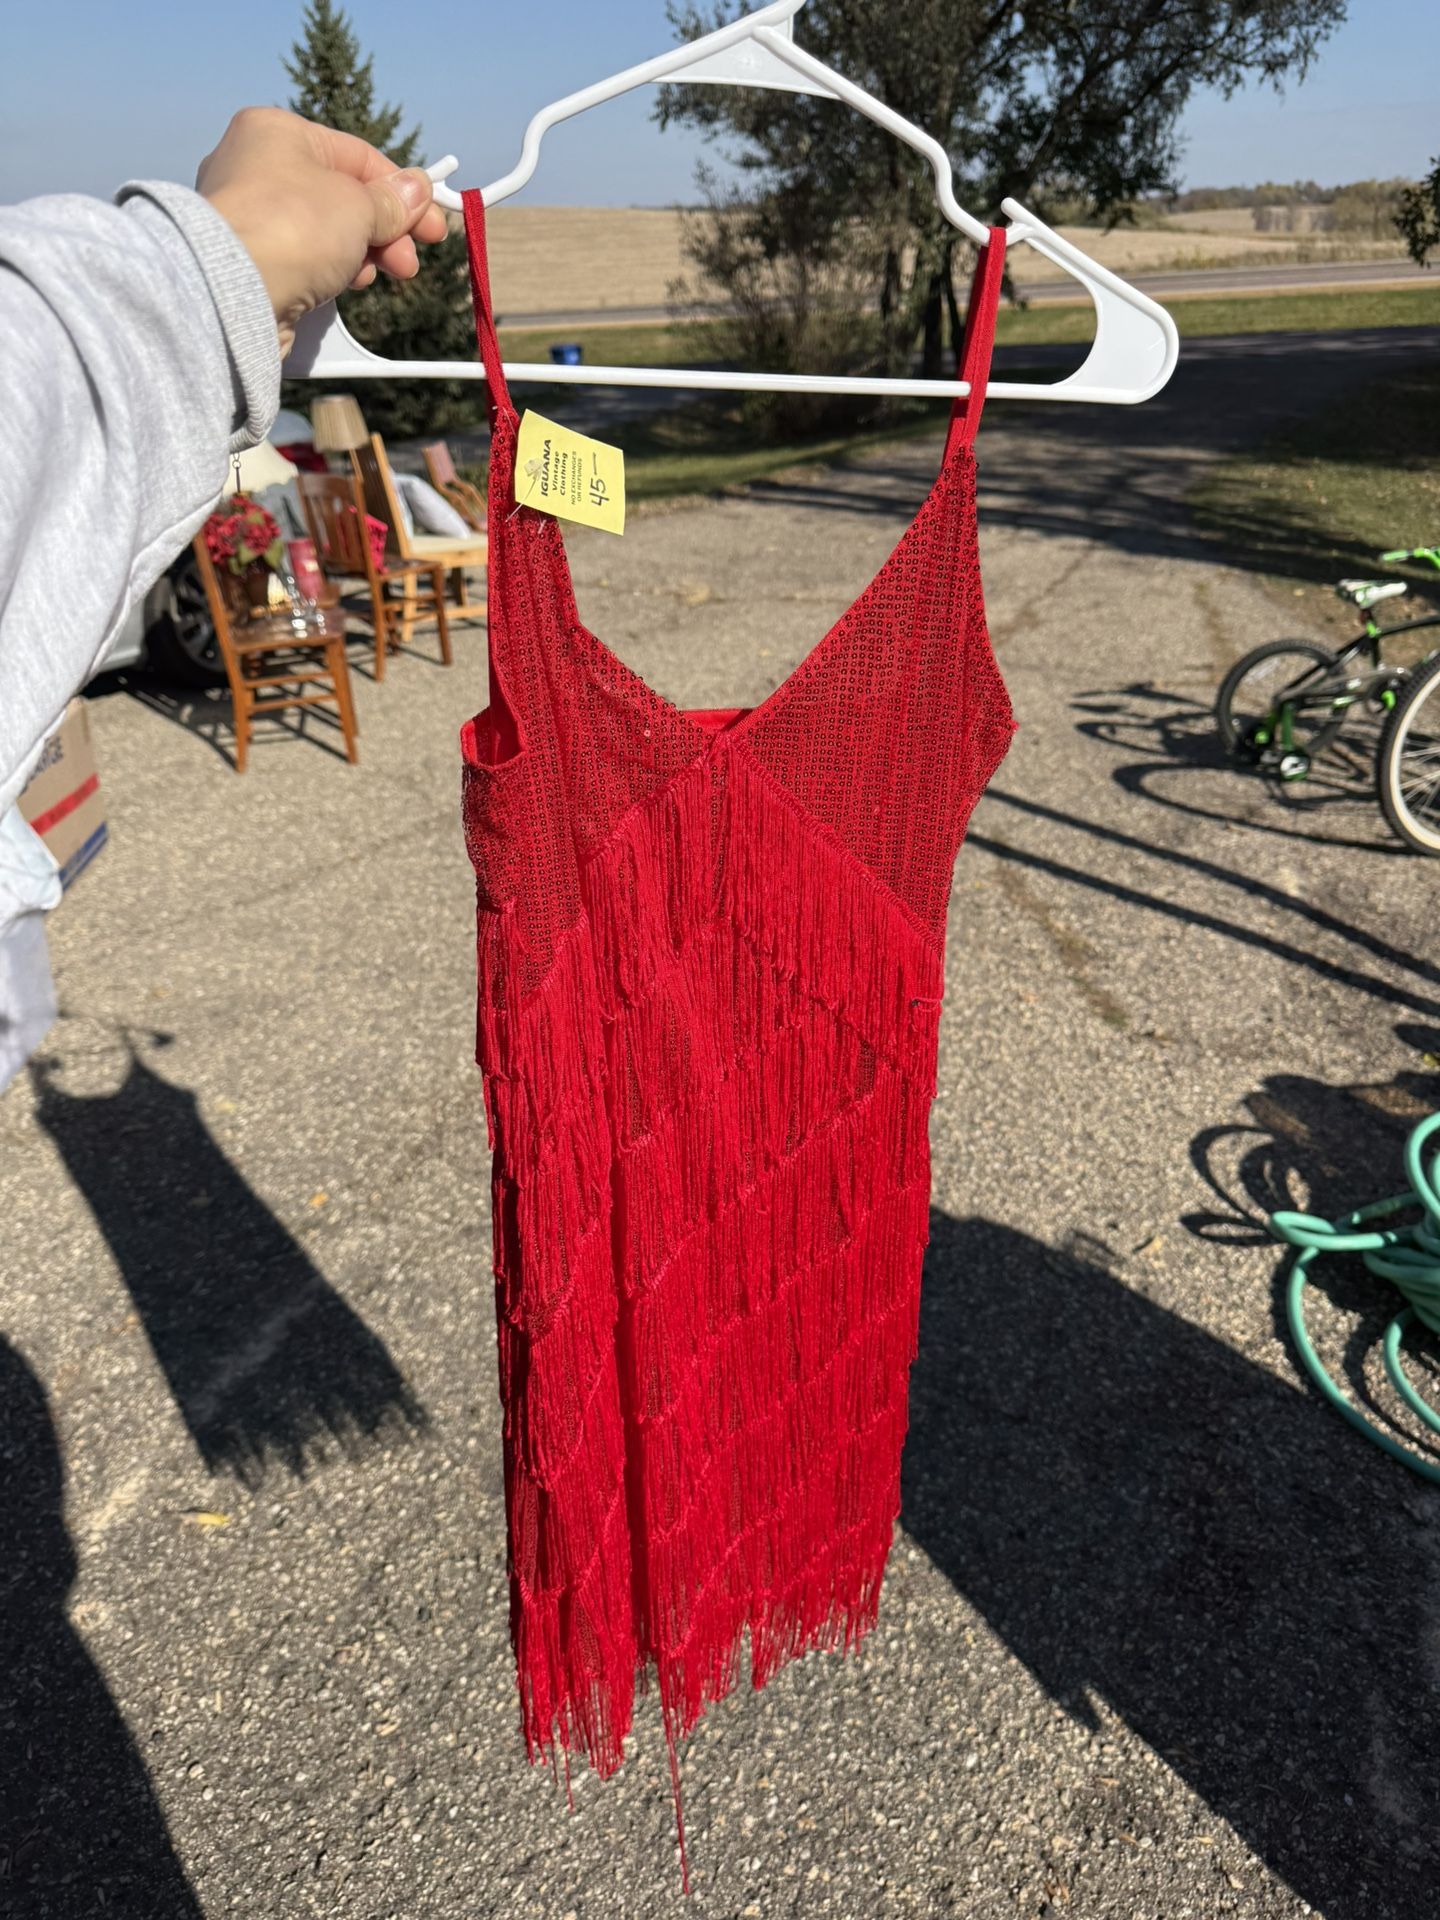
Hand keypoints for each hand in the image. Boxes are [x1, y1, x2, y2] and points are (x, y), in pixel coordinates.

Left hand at [196, 107, 449, 356]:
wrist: (233, 290)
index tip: (431, 221)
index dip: (400, 191)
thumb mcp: (359, 205)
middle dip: (383, 231)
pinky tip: (341, 286)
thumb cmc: (290, 228)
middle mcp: (255, 166)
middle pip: (340, 197)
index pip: (355, 156)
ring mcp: (249, 216)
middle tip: (409, 261)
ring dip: (358, 254)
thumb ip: (391, 201)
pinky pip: (302, 259)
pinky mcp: (248, 260)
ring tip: (371, 274)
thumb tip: (416, 190)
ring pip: (323, 232)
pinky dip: (328, 272)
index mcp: (278, 132)